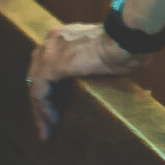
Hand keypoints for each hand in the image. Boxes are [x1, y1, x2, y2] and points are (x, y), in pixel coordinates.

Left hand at [26, 22, 146, 140]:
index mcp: (67, 35)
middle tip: (46, 121)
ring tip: (47, 129)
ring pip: (35, 86)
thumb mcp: (108, 50)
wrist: (128, 37)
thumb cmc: (129, 42)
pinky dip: (44, 109)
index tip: (55, 103)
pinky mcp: (51, 66)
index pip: (47, 61)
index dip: (49, 85)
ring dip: (40, 109)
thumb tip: (115, 71)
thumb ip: (100, 60)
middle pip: (36, 75)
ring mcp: (49, 52)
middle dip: (41, 100)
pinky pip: (40, 93)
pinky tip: (53, 121)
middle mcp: (53, 40)